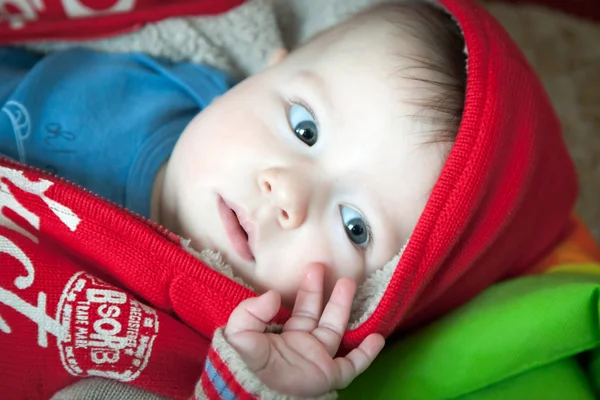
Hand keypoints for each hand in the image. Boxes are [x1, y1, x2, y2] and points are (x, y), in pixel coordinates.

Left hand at [224, 264, 384, 396]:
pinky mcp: (330, 375)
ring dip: (343, 306)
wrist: (260, 394)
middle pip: (319, 313)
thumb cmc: (248, 365)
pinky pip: (353, 364)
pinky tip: (377, 337)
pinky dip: (367, 353)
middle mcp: (304, 344)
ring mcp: (319, 359)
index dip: (308, 290)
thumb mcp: (240, 334)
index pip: (300, 309)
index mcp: (285, 335)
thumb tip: (274, 295)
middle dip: (325, 291)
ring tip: (350, 283)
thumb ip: (250, 311)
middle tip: (330, 268)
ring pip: (337, 329)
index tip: (313, 269)